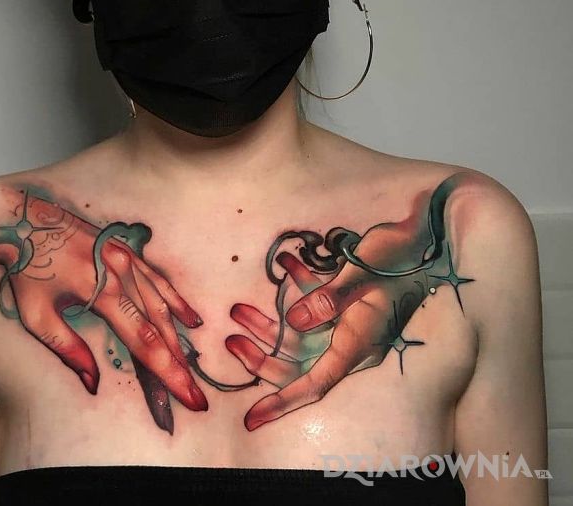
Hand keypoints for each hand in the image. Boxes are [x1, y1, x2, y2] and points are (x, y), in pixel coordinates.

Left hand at [0, 188, 207, 432]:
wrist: (25, 220)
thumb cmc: (26, 269)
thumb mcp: (37, 315)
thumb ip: (68, 349)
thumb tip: (93, 384)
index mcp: (103, 292)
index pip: (143, 342)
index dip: (167, 372)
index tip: (187, 396)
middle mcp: (123, 275)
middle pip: (159, 327)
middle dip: (178, 364)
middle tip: (196, 395)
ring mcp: (128, 260)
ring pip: (162, 304)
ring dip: (179, 337)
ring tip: (191, 366)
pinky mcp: (126, 251)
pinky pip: (158, 278)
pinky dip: (176, 301)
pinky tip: (191, 319)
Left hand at [226, 177, 472, 430]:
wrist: (425, 239)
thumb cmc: (397, 257)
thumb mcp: (362, 276)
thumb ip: (327, 299)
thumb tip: (292, 321)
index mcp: (358, 344)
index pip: (315, 384)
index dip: (281, 402)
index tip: (251, 418)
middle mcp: (352, 341)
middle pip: (299, 362)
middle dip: (262, 355)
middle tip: (231, 340)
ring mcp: (349, 323)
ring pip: (300, 336)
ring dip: (269, 322)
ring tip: (239, 309)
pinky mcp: (347, 304)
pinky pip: (313, 304)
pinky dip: (296, 287)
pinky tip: (284, 261)